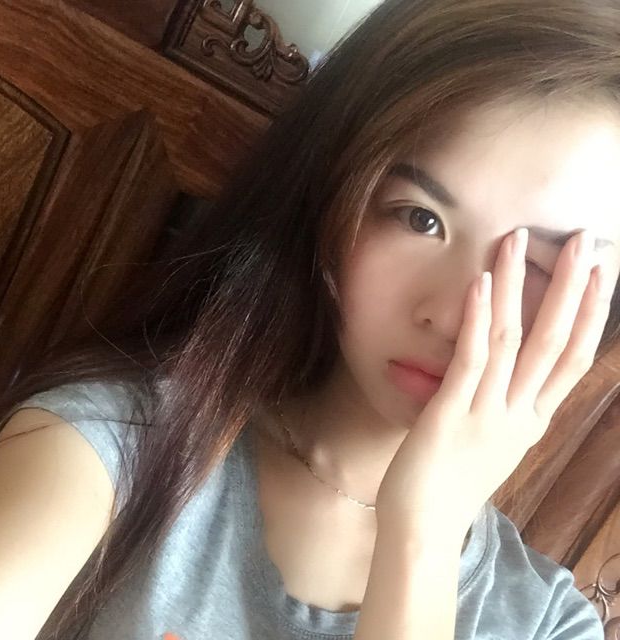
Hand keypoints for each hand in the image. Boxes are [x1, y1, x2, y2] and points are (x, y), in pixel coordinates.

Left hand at [375, 227, 614, 537]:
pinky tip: (481, 283)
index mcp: (531, 420)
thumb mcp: (490, 443)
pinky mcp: (451, 413)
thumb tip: (501, 376)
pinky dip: (478, 319)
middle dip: (573, 289)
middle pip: (557, 342)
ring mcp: (488, 413)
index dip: (591, 314)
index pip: (572, 359)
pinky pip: (471, 359)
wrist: (423, 529)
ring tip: (519, 241)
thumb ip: (501, 408)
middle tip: (586, 241)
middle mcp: (519, 413)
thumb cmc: (451, 484)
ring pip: (514, 340)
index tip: (602, 274)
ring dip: (517, 287)